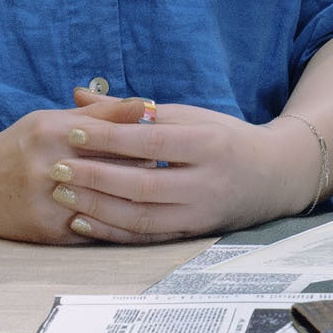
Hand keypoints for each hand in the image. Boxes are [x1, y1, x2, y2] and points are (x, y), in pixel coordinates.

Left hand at [0, 89, 305, 244]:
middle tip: (57, 167)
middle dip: (97, 177)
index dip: (111, 137)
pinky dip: (112, 232)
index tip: (72, 130)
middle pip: (144, 185)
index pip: (152, 141)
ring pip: (142, 217)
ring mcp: (202, 213)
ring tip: (62, 194)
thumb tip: (79, 94)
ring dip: (98, 208)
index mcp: (209, 143)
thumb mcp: (188, 115)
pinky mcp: (194, 234)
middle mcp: (207, 182)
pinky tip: (82, 221)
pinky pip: (147, 238)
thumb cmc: (223, 138)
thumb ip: (134, 110)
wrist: (274, 176)